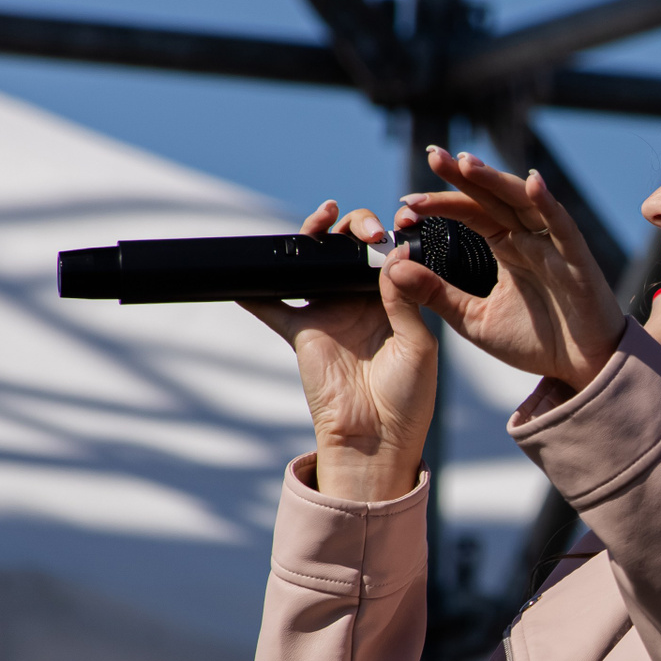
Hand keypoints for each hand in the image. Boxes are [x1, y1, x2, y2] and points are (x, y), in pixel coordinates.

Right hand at [239, 200, 435, 502]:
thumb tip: (395, 254)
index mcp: (395, 301)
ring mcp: (329, 313)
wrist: (377, 439)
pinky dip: (255, 292)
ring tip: (321, 220)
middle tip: (365, 231)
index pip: (387, 254)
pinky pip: (272, 307)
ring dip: (312, 236)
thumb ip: (405, 300)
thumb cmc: (408, 397)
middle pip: (349, 249)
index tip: (395, 226)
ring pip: (313, 263)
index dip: (388, 234)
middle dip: (355, 225)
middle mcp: (360, 301)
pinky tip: (242, 275)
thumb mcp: (417, 345)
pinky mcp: (302, 332)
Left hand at [388, 148, 625, 391]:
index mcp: (508, 247)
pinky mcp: (579, 261)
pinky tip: (531, 183)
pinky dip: (548, 204)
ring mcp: (555, 246)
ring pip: (524, 202)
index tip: (406, 203)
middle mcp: (531, 238)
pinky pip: (563, 227)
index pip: (471, 213)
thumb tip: (394, 268)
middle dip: (464, 176)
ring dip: (498, 181)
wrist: (580, 372)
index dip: (441, 204)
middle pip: (494, 197)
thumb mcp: (474, 320)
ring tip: (467, 163)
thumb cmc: (536, 342)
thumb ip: (437, 295)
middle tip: (433, 154)